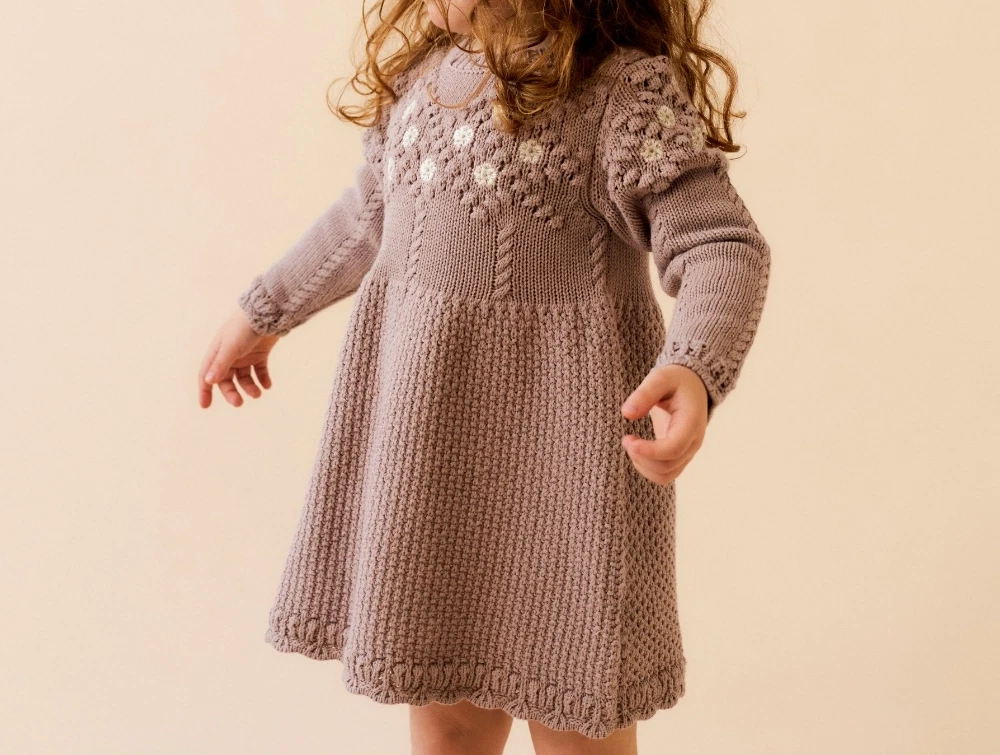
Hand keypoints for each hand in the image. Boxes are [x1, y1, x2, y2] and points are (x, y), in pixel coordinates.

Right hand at [198, 309, 280, 407]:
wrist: (267, 313)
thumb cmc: (244, 328)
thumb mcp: (231, 348)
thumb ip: (221, 364)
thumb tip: (208, 381)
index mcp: (217, 352)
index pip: (207, 374)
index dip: (205, 390)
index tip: (205, 406)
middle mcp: (229, 355)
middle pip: (227, 380)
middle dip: (231, 392)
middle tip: (239, 403)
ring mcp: (245, 355)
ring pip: (244, 377)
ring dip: (249, 387)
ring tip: (258, 393)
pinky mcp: (260, 354)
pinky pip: (260, 371)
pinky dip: (263, 379)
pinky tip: (267, 385)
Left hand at [619, 364, 708, 484]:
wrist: (693, 386)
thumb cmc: (676, 380)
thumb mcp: (661, 378)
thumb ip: (645, 393)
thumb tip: (627, 414)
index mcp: (691, 423)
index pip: (673, 448)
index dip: (649, 451)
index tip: (628, 440)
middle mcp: (693, 442)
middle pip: (667, 466)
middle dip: (641, 457)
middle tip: (626, 438)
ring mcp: (687, 452)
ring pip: (665, 475)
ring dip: (642, 465)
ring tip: (631, 444)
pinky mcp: (679, 457)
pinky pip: (664, 474)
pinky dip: (647, 469)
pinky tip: (637, 451)